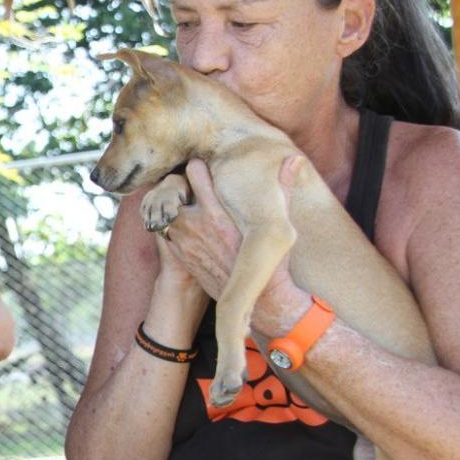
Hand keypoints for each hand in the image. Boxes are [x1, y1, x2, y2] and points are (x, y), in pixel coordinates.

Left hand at [164, 157, 303, 315]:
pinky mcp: (177, 253)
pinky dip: (172, 223)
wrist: (254, 300)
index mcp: (217, 213)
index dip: (197, 167)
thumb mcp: (277, 223)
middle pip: (173, 188)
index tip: (203, 168)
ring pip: (166, 209)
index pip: (194, 172)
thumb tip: (295, 159)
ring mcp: (183, 239)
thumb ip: (282, 188)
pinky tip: (186, 225)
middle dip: (180, 185)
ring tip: (187, 205)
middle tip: (189, 186)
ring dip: (174, 205)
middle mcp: (195, 224)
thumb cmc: (270, 261)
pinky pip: (165, 228)